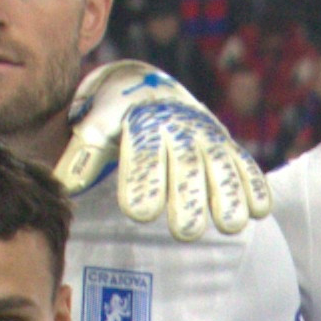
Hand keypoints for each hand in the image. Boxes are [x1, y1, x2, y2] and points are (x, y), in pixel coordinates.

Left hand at [63, 61, 269, 241]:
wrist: (148, 88)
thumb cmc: (117, 120)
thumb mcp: (96, 128)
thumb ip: (82, 154)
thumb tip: (61, 183)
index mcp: (143, 124)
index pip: (143, 153)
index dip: (142, 182)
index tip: (138, 214)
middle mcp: (178, 128)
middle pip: (185, 164)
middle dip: (187, 197)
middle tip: (184, 232)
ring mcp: (207, 136)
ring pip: (219, 165)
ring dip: (227, 195)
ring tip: (230, 226)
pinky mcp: (226, 145)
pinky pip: (243, 163)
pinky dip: (253, 185)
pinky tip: (259, 212)